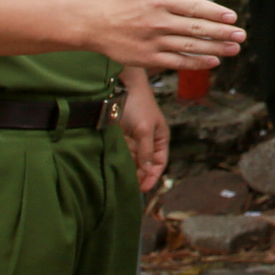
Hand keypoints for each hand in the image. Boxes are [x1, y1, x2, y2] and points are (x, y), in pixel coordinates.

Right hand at [85, 0, 244, 70]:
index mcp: (160, 1)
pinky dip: (197, 63)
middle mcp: (159, 21)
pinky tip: (213, 61)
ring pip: (190, 47)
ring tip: (234, 49)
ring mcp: (154, 42)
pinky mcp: (149, 58)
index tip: (232, 16)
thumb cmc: (124, 2)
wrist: (96, 25)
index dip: (214, 12)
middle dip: (222, 32)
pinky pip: (178, 62)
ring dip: (215, 49)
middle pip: (196, 28)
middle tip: (241, 35)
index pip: (193, 7)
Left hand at [117, 73, 169, 191]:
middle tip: (129, 189)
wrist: (120, 86)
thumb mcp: (145, 129)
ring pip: (132, 160)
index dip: (153, 176)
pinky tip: (114, 169)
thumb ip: (146, 151)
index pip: (159, 163)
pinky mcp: (120, 136)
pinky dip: (119, 161)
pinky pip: (121, 153)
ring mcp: (133, 139)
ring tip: (121, 182)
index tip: (143, 189)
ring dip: (128, 170)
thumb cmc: (138, 104)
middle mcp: (148, 140)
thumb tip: (147, 171)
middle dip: (139, 176)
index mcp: (160, 138)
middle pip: (145, 164)